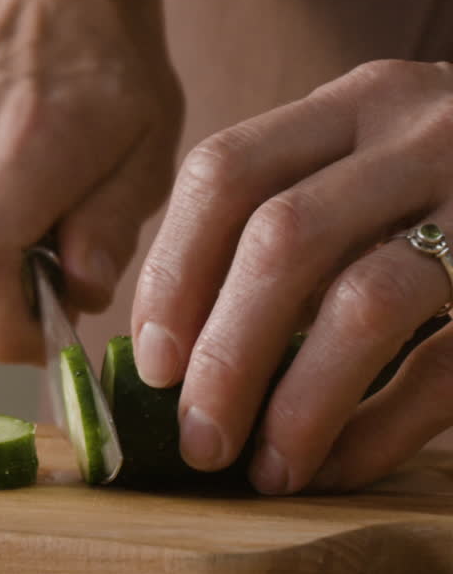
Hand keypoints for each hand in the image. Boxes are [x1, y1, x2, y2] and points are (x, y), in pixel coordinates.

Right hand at [0, 0, 182, 363]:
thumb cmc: (109, 62)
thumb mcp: (148, 143)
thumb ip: (112, 225)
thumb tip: (77, 294)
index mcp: (17, 154)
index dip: (14, 335)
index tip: (57, 334)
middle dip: (1, 328)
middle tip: (54, 292)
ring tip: (38, 238)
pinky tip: (6, 210)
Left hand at [132, 60, 452, 493]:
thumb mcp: (388, 160)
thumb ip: (304, 215)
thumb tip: (183, 344)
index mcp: (360, 103)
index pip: (226, 170)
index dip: (171, 271)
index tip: (149, 359)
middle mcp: (422, 134)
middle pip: (282, 238)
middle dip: (223, 352)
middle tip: (194, 439)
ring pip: (365, 303)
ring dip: (297, 403)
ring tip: (263, 470)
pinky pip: (446, 364)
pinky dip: (378, 428)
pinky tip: (339, 465)